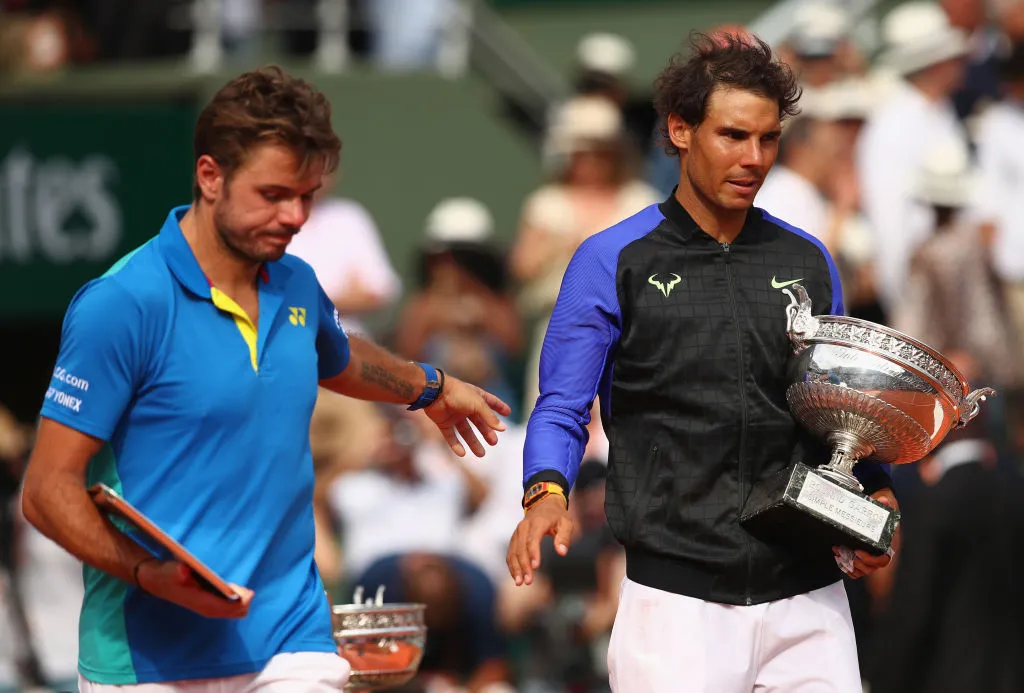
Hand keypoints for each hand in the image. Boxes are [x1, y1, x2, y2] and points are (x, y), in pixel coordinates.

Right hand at [137, 560, 253, 618]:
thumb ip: (177, 571)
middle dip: (244, 602)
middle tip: (247, 590)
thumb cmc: (167, 574)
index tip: (248, 592)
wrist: (158, 580)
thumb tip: (183, 571)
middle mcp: (207, 608)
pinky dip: (237, 600)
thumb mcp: (170, 570)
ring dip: (241, 601)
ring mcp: (209, 607)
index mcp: (202, 603)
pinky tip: (234, 590)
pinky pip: (229, 607)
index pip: (228, 608)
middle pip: (235, 613)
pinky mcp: (209, 603)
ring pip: (234, 611)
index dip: (242, 601)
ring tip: (242, 589)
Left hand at [423, 375, 510, 456]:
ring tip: (481, 454)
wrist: (434, 393)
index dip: (499, 407)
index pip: (491, 402)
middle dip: (486, 432)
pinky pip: (451, 436)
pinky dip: (456, 445)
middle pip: (479, 421)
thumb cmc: (458, 394)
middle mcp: (466, 406)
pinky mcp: (443, 422)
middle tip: (494, 442)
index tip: (508, 412)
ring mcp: (454, 415)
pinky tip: (462, 453)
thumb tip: (503, 429)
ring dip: (473, 442)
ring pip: (466, 431)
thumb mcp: (478, 404)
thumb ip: (490, 417)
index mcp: (476, 397)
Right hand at [506, 495, 577, 585]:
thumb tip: (562, 552)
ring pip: (513, 551)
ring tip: (520, 582)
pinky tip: (516, 576)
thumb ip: (564, 537)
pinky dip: (512, 565)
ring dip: (515, 568)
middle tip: (528, 581)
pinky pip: (511, 552)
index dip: (533, 553)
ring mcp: (517, 532)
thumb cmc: (558, 516)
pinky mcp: (515, 538)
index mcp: (538, 522)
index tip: (536, 567)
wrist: (544, 504)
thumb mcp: (567, 523)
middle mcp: (524, 527)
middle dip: (524, 565)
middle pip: (521, 548)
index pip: (533, 539)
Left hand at [833, 489, 899, 578]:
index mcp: (885, 546)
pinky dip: (847, 568)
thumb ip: (881, 505)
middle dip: (859, 565)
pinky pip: (856, 571)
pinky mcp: (860, 558)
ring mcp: (868, 558)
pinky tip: (839, 558)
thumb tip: (883, 500)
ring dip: (850, 566)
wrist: (871, 516)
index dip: (871, 560)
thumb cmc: (876, 515)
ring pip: (863, 571)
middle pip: (871, 568)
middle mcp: (878, 554)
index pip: (883, 560)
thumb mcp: (878, 509)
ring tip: (839, 554)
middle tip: (847, 554)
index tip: (858, 552)